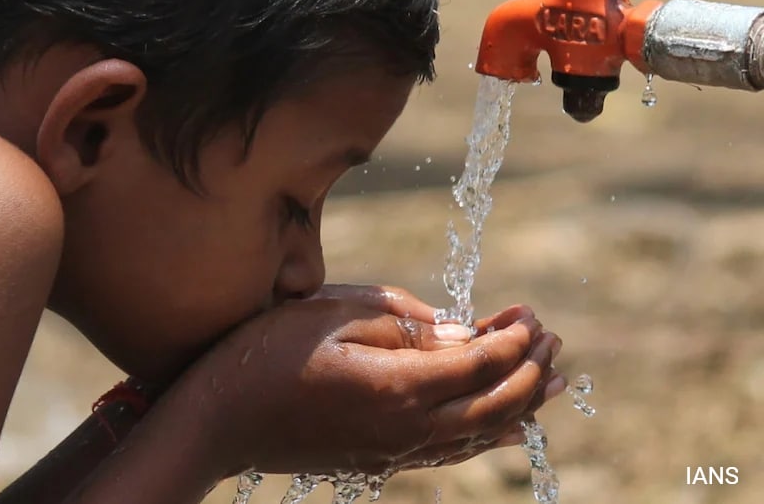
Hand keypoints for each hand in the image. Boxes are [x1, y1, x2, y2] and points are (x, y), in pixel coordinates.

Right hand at [172, 287, 561, 476]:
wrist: (220, 420)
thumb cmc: (267, 353)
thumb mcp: (333, 313)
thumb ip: (404, 321)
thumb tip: (463, 333)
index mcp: (398, 386)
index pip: (483, 363)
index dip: (515, 337)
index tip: (531, 311)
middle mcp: (407, 429)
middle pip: (496, 404)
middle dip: (532, 369)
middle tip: (552, 335)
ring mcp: (395, 452)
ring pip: (482, 434)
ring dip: (523, 402)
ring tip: (551, 375)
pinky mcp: (381, 462)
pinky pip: (453, 452)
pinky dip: (489, 434)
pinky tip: (505, 423)